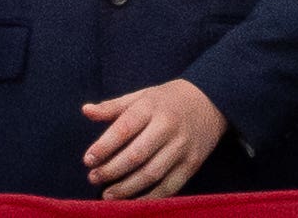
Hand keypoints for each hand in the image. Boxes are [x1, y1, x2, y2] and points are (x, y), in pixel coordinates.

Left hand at [80, 78, 227, 199]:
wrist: (211, 101)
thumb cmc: (168, 100)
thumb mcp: (142, 95)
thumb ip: (113, 106)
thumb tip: (85, 111)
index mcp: (151, 107)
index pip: (124, 128)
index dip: (104, 146)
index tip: (88, 160)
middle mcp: (167, 127)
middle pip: (136, 154)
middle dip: (112, 170)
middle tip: (93, 178)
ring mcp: (182, 147)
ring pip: (151, 174)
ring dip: (127, 188)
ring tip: (107, 195)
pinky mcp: (192, 164)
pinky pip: (169, 186)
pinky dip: (149, 198)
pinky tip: (132, 202)